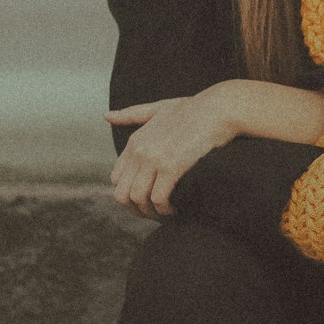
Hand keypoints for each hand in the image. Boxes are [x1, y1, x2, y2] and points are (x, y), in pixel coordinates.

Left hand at [105, 85, 235, 218]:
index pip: (116, 179)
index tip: (145, 200)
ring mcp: (154, 159)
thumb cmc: (193, 109)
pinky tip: (175, 210)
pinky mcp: (171, 167)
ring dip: (151, 213)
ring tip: (165, 214)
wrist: (217, 109)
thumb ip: (131, 114)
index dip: (128, 194)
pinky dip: (165, 210)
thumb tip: (106, 116)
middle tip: (153, 214)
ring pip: (138, 198)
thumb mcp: (158, 108)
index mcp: (135, 141)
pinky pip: (158, 199)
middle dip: (136, 209)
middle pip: (122, 194)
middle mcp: (140, 151)